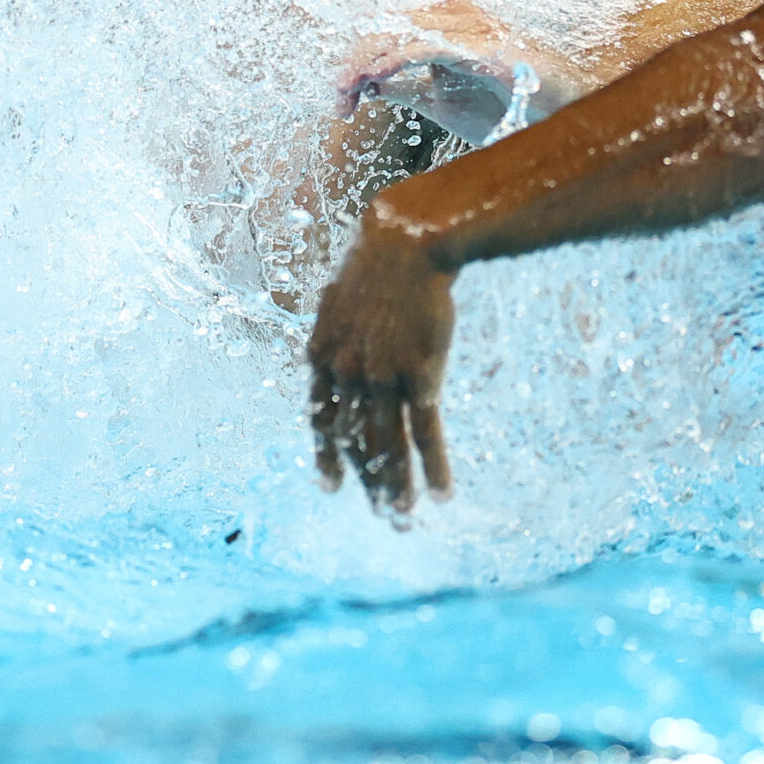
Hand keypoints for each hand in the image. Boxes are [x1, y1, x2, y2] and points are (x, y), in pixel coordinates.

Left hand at [307, 222, 455, 514]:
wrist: (406, 244)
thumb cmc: (375, 265)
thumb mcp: (338, 299)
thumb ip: (333, 329)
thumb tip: (326, 335)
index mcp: (322, 357)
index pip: (321, 420)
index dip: (327, 456)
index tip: (331, 487)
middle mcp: (347, 375)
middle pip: (356, 443)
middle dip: (368, 483)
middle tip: (380, 516)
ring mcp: (382, 378)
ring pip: (388, 447)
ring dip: (397, 488)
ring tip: (404, 519)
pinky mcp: (420, 375)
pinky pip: (425, 433)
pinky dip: (434, 468)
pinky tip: (442, 492)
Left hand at [338, 0, 582, 145]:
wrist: (553, 114)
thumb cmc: (502, 103)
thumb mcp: (438, 100)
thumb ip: (403, 88)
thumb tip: (365, 86)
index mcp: (439, 20)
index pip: (382, 31)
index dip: (354, 62)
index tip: (338, 101)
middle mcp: (450, 12)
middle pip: (383, 28)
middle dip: (352, 65)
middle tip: (336, 101)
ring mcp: (465, 23)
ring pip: (397, 33)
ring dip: (365, 65)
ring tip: (345, 93)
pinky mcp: (478, 42)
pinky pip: (425, 46)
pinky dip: (395, 61)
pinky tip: (374, 79)